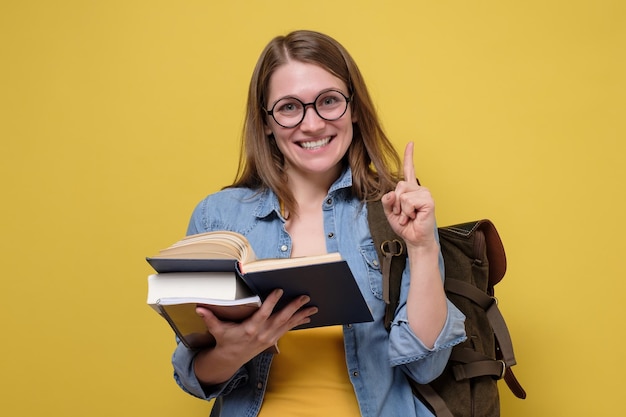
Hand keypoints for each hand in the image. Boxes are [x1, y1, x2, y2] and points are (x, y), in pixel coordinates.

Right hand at [195, 289, 316, 358]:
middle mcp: (262, 334)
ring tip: (313, 307)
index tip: (279, 291)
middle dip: (294, 307)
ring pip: (288, 324)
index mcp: (250, 329)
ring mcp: (269, 338)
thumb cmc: (225, 340)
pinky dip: (298, 322)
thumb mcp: (217, 330)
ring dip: (301, 315)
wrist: (231, 359)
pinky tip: (307, 316)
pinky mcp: (273, 339)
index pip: (263, 314)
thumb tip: (199, 308)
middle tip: (305, 297)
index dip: (271, 303)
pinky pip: (288, 329)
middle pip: (281, 319)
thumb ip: (210, 318)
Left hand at [381, 142, 436, 247]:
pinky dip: (407, 212)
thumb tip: (392, 193)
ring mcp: (425, 194)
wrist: (414, 239)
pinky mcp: (428, 200)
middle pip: (399, 185)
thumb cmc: (405, 226)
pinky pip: (408, 201)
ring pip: (403, 194)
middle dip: (395, 203)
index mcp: (410, 190)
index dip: (409, 156)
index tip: (410, 143)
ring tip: (408, 217)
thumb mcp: (390, 212)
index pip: (409, 170)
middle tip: (402, 214)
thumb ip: (387, 200)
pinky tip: (414, 217)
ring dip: (401, 210)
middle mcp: (419, 189)